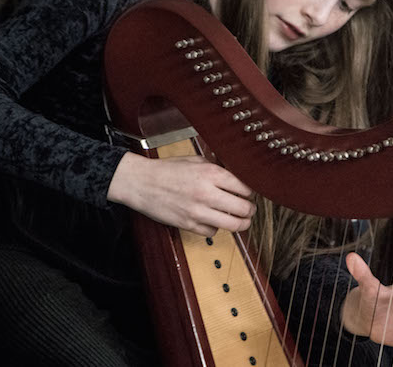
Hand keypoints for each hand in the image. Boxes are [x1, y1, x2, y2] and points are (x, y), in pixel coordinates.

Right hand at [108, 152, 254, 235]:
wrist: (141, 183)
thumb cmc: (167, 170)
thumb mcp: (196, 161)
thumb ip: (217, 168)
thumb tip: (238, 176)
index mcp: (211, 174)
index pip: (246, 188)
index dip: (251, 192)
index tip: (250, 193)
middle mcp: (207, 193)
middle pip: (244, 208)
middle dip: (250, 210)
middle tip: (250, 208)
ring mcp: (198, 211)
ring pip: (233, 225)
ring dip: (241, 223)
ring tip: (241, 220)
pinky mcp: (188, 225)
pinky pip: (213, 232)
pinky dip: (216, 228)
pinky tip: (214, 220)